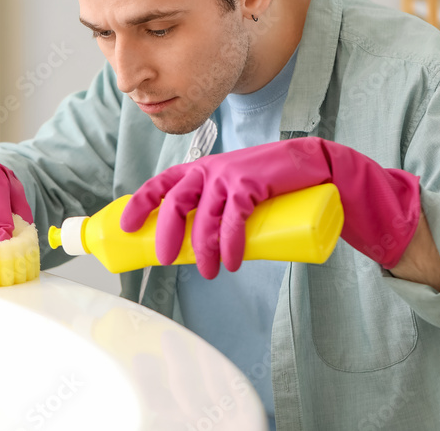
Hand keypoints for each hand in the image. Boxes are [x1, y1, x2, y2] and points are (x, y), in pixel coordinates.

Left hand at [121, 137, 420, 277]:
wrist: (312, 166)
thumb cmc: (269, 184)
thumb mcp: (233, 191)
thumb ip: (216, 210)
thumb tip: (197, 252)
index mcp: (199, 170)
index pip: (161, 184)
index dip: (141, 203)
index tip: (127, 227)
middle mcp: (209, 169)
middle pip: (176, 202)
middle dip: (167, 234)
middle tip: (166, 259)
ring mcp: (230, 175)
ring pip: (205, 217)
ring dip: (204, 250)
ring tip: (210, 272)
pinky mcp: (251, 184)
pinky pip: (234, 219)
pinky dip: (232, 243)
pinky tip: (232, 261)